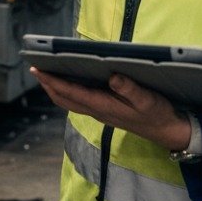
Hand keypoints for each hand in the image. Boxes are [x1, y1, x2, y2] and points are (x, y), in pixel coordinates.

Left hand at [30, 69, 191, 150]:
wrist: (166, 131)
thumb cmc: (157, 113)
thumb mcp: (148, 100)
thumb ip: (130, 89)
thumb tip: (113, 76)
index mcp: (104, 106)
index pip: (71, 93)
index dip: (53, 81)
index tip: (38, 70)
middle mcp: (97, 111)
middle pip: (64, 99)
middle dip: (48, 84)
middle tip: (35, 69)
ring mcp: (100, 112)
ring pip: (69, 102)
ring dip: (55, 89)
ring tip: (46, 75)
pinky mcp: (105, 111)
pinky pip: (78, 102)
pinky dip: (67, 92)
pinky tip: (68, 82)